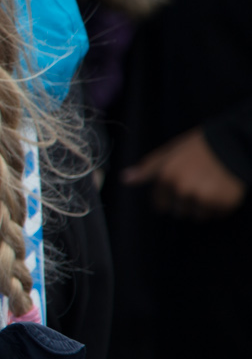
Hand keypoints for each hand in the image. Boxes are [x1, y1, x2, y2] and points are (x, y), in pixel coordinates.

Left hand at [123, 128, 246, 219]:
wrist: (233, 143)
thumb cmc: (199, 146)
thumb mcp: (169, 152)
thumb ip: (148, 168)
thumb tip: (125, 179)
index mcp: (167, 178)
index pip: (161, 205)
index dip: (169, 197)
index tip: (178, 188)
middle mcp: (183, 190)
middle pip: (179, 212)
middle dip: (186, 202)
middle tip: (197, 185)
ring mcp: (204, 198)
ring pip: (198, 215)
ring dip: (203, 206)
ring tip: (210, 187)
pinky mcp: (223, 203)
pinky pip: (217, 214)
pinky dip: (219, 205)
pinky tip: (221, 189)